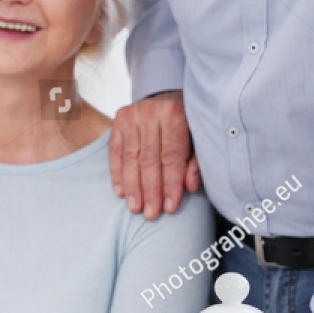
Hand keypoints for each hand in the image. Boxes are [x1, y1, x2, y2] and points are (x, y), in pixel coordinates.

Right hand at [109, 91, 200, 219]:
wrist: (166, 98)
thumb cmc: (186, 125)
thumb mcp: (197, 139)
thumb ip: (195, 163)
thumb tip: (189, 187)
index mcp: (174, 115)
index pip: (171, 156)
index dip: (170, 184)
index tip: (169, 207)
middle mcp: (151, 113)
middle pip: (149, 159)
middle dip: (150, 190)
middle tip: (150, 214)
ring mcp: (131, 116)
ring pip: (131, 157)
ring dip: (132, 186)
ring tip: (135, 208)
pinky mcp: (118, 120)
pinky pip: (116, 151)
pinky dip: (117, 173)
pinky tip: (120, 192)